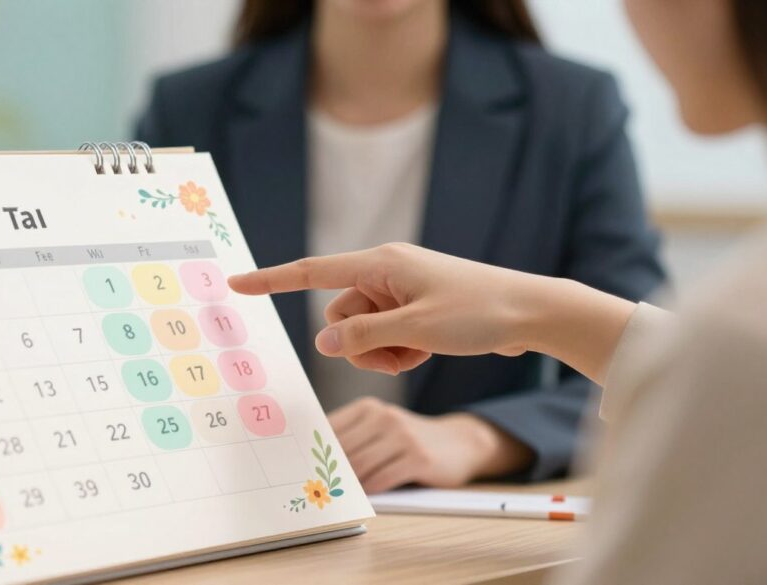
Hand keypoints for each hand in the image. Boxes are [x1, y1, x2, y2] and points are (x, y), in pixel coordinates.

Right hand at [229, 243, 635, 384]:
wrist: (530, 312)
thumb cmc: (478, 312)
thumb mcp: (416, 330)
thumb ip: (364, 337)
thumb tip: (324, 343)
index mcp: (381, 264)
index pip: (312, 273)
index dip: (271, 281)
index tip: (236, 284)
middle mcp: (385, 272)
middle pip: (340, 316)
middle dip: (363, 343)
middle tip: (403, 349)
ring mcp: (400, 291)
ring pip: (362, 332)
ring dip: (384, 351)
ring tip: (421, 349)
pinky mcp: (413, 307)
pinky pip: (385, 335)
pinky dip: (400, 350)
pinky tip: (428, 348)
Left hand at [329, 398, 534, 492]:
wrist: (459, 443)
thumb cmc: (408, 441)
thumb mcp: (379, 429)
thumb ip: (350, 439)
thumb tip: (312, 463)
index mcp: (367, 408)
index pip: (328, 431)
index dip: (312, 452)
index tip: (297, 470)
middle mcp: (384, 417)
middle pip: (342, 451)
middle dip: (327, 473)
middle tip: (313, 491)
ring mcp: (402, 436)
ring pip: (360, 467)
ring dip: (346, 486)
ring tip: (336, 498)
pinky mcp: (418, 457)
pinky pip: (382, 479)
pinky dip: (370, 491)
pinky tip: (365, 498)